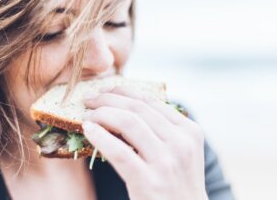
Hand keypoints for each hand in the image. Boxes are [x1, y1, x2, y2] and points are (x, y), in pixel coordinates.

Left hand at [82, 86, 207, 199]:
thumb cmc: (176, 184)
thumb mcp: (180, 153)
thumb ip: (162, 130)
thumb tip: (124, 107)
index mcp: (189, 131)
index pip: (151, 101)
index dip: (123, 91)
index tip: (105, 91)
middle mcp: (181, 142)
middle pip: (137, 108)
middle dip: (108, 99)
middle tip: (90, 99)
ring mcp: (166, 162)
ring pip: (128, 122)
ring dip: (102, 114)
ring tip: (87, 114)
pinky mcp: (148, 181)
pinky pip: (118, 151)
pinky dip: (99, 136)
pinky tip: (88, 130)